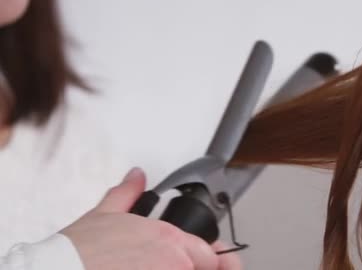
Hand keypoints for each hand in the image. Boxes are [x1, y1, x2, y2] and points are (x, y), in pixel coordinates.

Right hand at [61, 168, 241, 269]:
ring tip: (153, 268)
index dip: (201, 257)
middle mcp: (174, 260)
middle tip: (172, 265)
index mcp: (168, 238)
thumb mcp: (105, 213)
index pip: (207, 253)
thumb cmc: (78, 252)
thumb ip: (128, 192)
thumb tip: (136, 176)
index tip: (194, 260)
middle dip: (194, 267)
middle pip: (205, 269)